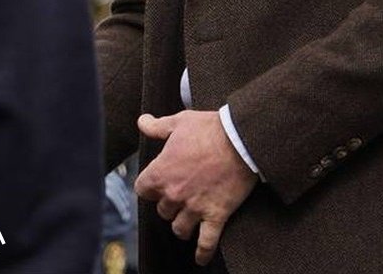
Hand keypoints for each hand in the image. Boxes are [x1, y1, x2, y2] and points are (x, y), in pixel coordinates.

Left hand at [134, 110, 256, 266]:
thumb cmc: (209, 129)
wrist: (241, 140)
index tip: (157, 185)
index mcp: (161, 172)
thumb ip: (157, 127)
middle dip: (168, 205)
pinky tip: (200, 259)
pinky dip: (203, 252)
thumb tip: (142, 122)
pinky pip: (206, 242)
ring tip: (187, 222)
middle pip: (162, 211)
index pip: (142, 190)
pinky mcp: (216, 216)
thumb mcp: (179, 122)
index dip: (149, 188)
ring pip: (179, 228)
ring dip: (182, 225)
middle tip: (178, 198)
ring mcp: (194, 208)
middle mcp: (174, 194)